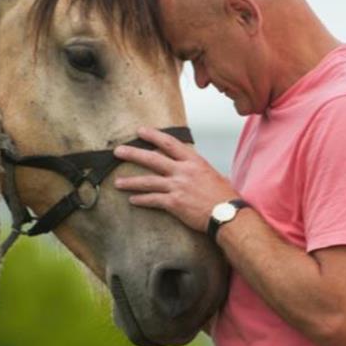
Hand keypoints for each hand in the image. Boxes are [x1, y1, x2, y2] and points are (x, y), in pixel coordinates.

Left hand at [113, 126, 239, 232]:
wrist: (227, 214)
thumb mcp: (213, 174)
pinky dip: (141, 200)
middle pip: (153, 158)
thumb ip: (198, 169)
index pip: (169, 143)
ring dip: (131, 181)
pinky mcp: (174, 203)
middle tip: (118, 151)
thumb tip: (192, 167)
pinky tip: (132, 200)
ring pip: (148, 181)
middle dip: (133, 153)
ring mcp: (177, 186)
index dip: (153, 135)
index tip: (140, 131)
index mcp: (194, 161)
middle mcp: (183, 171)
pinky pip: (153, 199)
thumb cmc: (224, 196)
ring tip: (118, 182)